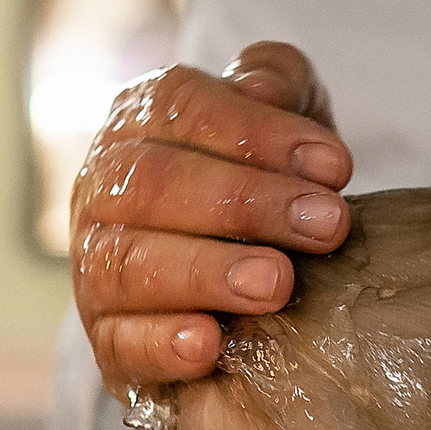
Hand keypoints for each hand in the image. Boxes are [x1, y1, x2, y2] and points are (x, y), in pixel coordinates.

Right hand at [72, 42, 353, 392]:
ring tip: (276, 283)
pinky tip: (207, 345)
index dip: (256, 133)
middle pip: (154, 183)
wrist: (252, 283)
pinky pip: (119, 342)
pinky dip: (161, 344)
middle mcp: (102, 189)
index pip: (181, 108)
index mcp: (141, 120)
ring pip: (129, 263)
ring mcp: (95, 267)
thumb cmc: (267, 183)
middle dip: (244, 202)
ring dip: (206, 273)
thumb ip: (279, 84)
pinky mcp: (108, 342)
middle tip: (325, 225)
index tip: (334, 166)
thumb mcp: (286, 122)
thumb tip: (261, 88)